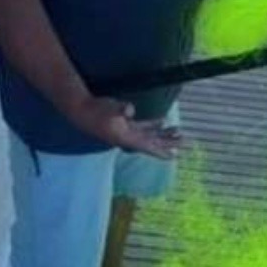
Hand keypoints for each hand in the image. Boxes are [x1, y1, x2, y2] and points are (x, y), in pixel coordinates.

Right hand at [66, 96, 182, 158]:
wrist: (81, 110)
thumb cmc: (95, 111)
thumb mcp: (108, 110)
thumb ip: (120, 110)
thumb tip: (129, 109)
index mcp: (127, 138)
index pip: (147, 146)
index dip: (160, 151)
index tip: (174, 156)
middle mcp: (129, 137)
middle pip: (153, 142)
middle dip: (169, 142)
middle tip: (186, 142)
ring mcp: (128, 131)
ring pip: (151, 135)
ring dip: (164, 134)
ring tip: (179, 133)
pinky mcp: (125, 123)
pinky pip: (144, 126)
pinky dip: (154, 124)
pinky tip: (164, 121)